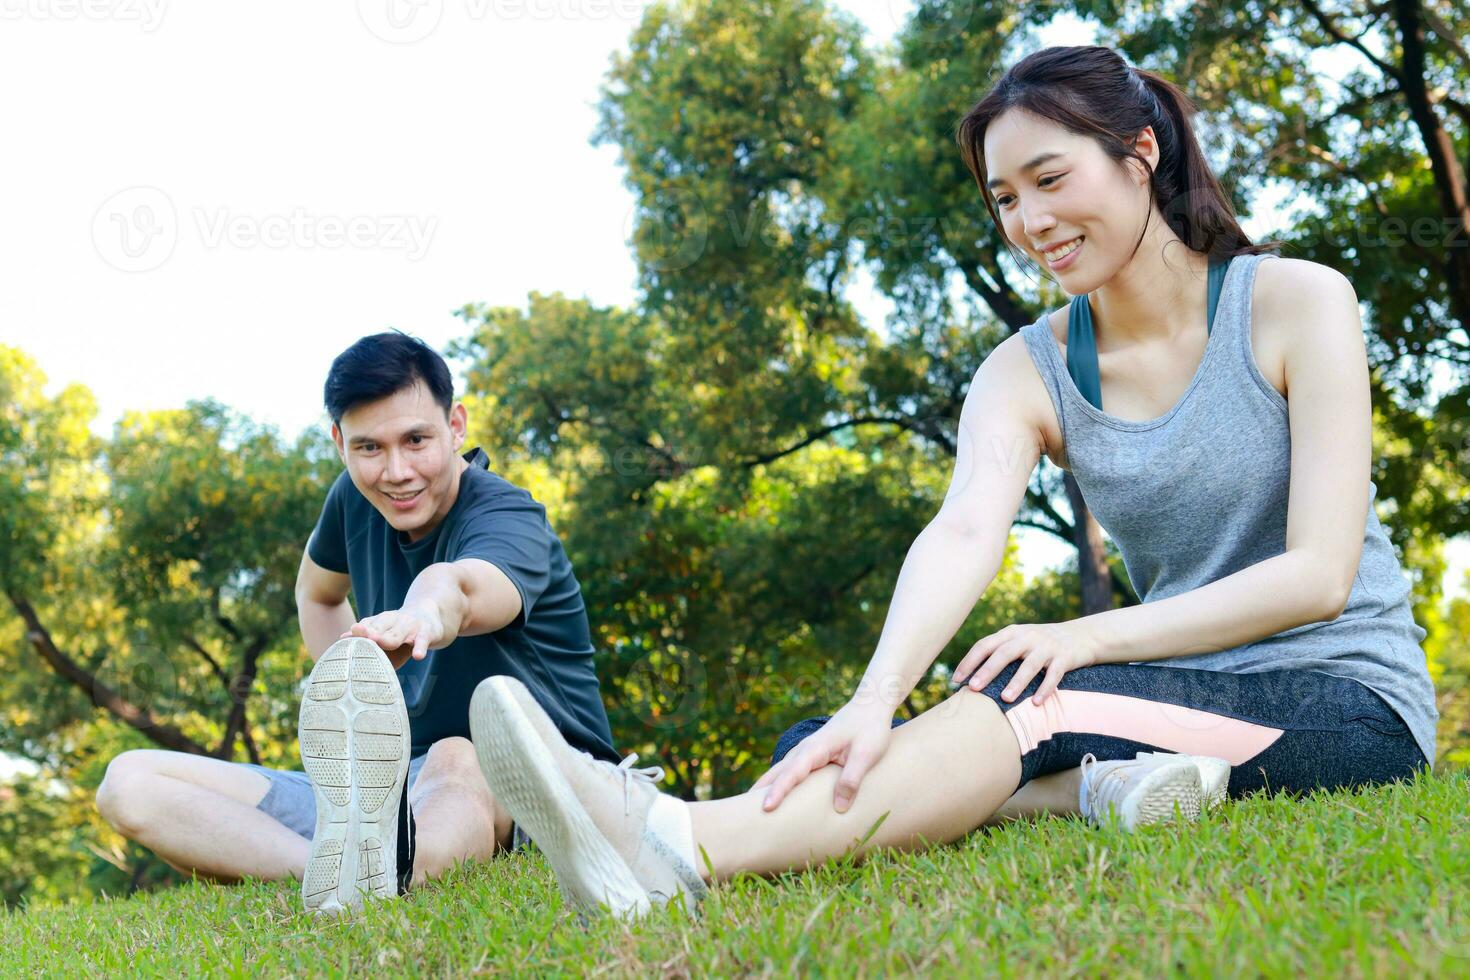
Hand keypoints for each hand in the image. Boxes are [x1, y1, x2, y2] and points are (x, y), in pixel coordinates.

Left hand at [340, 602, 446, 669]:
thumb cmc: (400, 632)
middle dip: (371, 632)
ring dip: (390, 638)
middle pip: (380, 627)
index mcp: (381, 621)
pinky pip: (423, 641)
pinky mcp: (427, 633)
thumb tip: (340, 640)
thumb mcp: (384, 632)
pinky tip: (418, 656)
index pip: (368, 625)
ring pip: (399, 633)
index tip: (345, 638)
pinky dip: (420, 647)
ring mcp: (411, 626)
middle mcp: (395, 621)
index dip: (358, 632)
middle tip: (362, 638)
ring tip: (382, 643)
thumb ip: (366, 638)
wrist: (430, 615)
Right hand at [750, 699, 895, 813]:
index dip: (779, 791)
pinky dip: (778, 781)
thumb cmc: (870, 729)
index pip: (792, 773)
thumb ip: (851, 779)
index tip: (766, 808)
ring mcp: (807, 751)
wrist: (871, 705)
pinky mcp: (813, 754)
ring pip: (782, 770)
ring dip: (766, 786)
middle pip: (778, 772)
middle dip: (761, 790)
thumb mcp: (866, 755)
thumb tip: (838, 808)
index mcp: (816, 748)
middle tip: (742, 812)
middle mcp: (806, 749)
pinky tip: (777, 793)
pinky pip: (790, 770)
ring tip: (751, 806)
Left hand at [950, 620, 1096, 704]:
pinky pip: (1054, 675)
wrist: (1082, 636)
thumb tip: (970, 677)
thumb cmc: (1041, 644)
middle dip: (987, 671)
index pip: (985, 645)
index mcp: (1012, 633)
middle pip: (1004, 653)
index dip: (969, 661)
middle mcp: (1028, 637)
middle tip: (974, 688)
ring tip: (1004, 699)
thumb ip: (999, 651)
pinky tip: (1036, 702)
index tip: (956, 679)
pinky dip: (1045, 688)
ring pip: (1029, 665)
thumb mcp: (1019, 641)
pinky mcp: (1065, 658)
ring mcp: (1047, 647)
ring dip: (1016, 682)